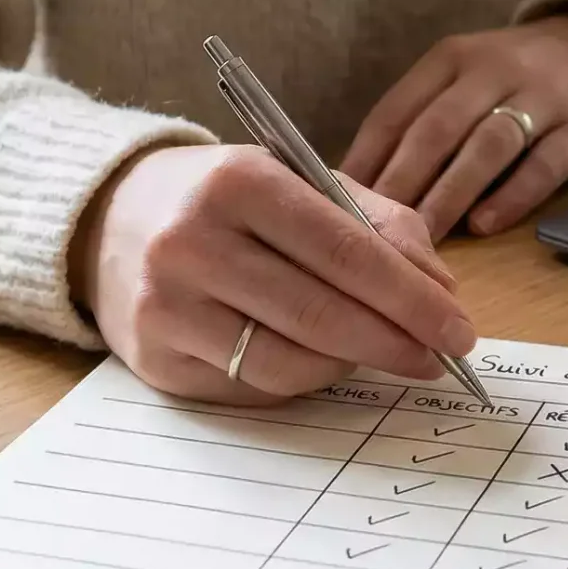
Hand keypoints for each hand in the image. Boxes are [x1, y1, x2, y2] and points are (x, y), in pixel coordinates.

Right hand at [70, 145, 474, 403]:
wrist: (108, 220)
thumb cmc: (226, 202)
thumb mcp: (297, 182)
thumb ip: (378, 223)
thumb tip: (441, 290)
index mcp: (239, 182)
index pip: (346, 251)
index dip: (411, 298)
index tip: (459, 327)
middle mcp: (193, 242)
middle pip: (321, 314)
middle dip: (396, 342)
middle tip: (440, 358)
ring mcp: (167, 306)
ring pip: (288, 362)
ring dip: (350, 366)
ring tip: (381, 353)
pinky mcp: (156, 359)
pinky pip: (252, 386)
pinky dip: (301, 378)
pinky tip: (318, 360)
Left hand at [341, 9, 567, 239]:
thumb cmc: (516, 79)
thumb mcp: (465, 81)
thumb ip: (420, 123)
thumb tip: (357, 186)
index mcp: (451, 60)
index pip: (398, 111)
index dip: (366, 160)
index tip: (338, 205)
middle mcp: (494, 70)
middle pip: (438, 129)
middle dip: (402, 182)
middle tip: (374, 233)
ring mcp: (544, 96)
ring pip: (487, 146)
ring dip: (450, 193)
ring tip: (425, 237)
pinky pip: (545, 164)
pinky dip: (513, 196)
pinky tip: (486, 225)